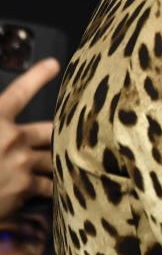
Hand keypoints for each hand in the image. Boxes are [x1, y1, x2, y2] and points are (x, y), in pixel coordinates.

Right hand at [0, 58, 58, 218]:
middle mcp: (12, 138)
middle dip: (53, 134)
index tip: (53, 65)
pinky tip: (59, 190)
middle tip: (59, 135)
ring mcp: (22, 163)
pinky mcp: (25, 187)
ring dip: (54, 161)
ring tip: (63, 164)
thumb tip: (2, 121)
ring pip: (52, 157)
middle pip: (47, 130)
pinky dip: (54, 187)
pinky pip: (49, 185)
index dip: (37, 76)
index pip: (20, 92)